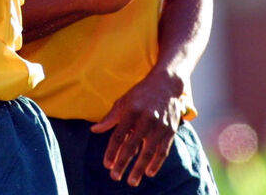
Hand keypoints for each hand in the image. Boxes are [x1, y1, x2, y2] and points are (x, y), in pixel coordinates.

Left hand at [91, 70, 185, 185]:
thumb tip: (94, 130)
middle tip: (115, 176)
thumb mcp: (123, 101)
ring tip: (132, 181)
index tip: (106, 164)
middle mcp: (145, 119)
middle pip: (132, 145)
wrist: (166, 84)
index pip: (118, 135)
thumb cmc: (140, 94)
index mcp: (130, 111)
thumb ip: (110, 118)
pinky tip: (149, 173)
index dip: (112, 151)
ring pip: (148, 151)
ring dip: (139, 168)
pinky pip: (163, 150)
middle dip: (123, 163)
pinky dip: (156, 163)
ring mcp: (160, 126)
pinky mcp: (171, 131)